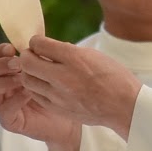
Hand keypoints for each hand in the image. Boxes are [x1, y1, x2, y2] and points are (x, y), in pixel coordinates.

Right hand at [0, 43, 75, 141]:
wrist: (68, 118)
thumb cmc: (58, 90)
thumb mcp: (48, 68)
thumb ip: (38, 56)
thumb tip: (37, 39)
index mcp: (5, 72)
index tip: (12, 48)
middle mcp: (0, 88)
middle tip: (18, 63)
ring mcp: (2, 105)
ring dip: (4, 81)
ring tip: (23, 78)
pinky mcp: (9, 121)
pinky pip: (3, 111)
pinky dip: (15, 100)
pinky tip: (29, 93)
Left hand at [17, 35, 143, 137]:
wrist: (124, 106)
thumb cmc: (113, 77)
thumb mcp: (93, 55)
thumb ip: (69, 51)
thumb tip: (50, 48)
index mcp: (74, 58)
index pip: (39, 44)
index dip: (36, 42)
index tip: (40, 44)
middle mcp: (63, 76)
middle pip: (27, 62)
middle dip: (27, 56)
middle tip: (34, 56)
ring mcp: (59, 95)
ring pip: (27, 80)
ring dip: (30, 73)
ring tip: (39, 71)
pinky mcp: (58, 108)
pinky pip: (35, 95)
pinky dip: (36, 88)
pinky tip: (46, 85)